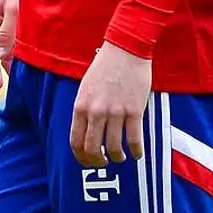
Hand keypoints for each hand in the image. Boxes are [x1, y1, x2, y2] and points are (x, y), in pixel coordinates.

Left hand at [70, 41, 151, 167]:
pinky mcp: (134, 111)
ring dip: (118, 157)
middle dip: (98, 161)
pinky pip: (134, 140)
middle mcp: (95, 111)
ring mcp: (115, 112)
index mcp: (80, 105)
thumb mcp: (86, 87)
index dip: (81, 157)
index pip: (75, 141)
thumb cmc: (105, 67)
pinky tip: (137, 154)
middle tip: (104, 163)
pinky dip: (136, 152)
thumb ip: (85, 109)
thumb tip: (87, 132)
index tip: (88, 161)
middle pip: (92, 148)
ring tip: (121, 157)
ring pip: (114, 148)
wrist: (126, 49)